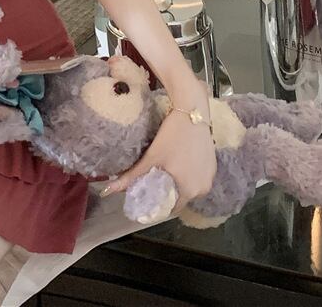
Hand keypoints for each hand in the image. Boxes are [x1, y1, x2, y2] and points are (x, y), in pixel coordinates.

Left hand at [102, 80, 215, 215]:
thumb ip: (131, 177)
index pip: (171, 208)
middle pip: (181, 198)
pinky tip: (178, 162)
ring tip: (165, 170)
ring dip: (179, 182)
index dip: (158, 204)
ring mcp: (210, 177)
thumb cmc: (173, 136)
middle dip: (168, 192)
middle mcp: (203, 189)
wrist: (193, 112)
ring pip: (190, 187)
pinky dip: (188, 174)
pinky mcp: (213, 165)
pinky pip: (198, 177)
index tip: (148, 196)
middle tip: (153, 180)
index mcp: (189, 191)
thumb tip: (107, 191)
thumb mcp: (152, 157)